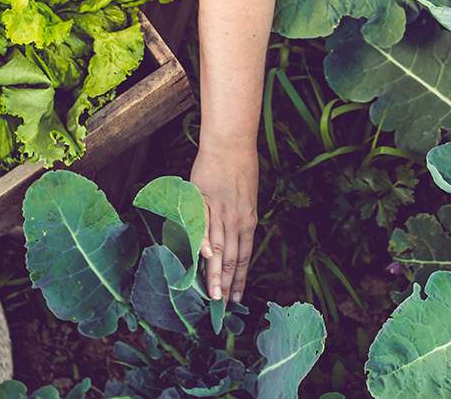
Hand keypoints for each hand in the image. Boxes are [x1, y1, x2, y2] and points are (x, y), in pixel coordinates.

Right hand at [189, 143, 258, 302]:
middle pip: (231, 258)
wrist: (230, 144)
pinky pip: (201, 226)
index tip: (237, 298)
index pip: (245, 257)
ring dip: (215, 273)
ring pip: (217, 248)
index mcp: (249, 220)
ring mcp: (220, 211)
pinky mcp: (203, 200)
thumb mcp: (247, 198)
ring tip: (212, 295)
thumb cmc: (240, 169)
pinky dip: (202, 242)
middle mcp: (237, 219)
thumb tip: (233, 242)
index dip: (241, 279)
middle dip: (227, 284)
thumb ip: (241, 221)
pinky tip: (202, 259)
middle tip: (222, 307)